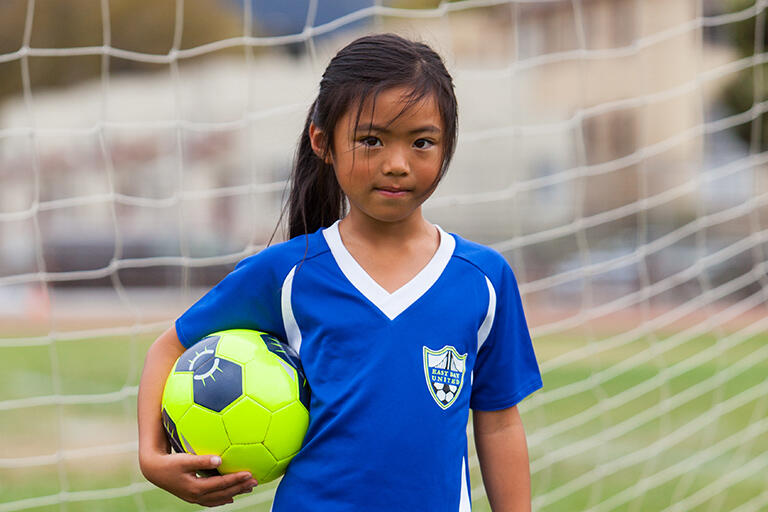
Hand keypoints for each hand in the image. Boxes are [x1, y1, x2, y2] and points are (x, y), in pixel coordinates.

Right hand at [140, 452, 257, 506]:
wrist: (154, 470)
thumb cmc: (169, 462)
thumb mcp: (184, 459)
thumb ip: (202, 460)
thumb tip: (220, 459)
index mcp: (196, 487)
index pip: (222, 485)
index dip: (236, 480)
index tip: (250, 474)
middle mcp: (197, 496)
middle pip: (224, 494)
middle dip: (240, 487)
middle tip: (255, 481)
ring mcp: (194, 498)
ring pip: (219, 498)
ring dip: (234, 493)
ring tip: (248, 488)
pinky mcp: (192, 496)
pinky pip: (212, 500)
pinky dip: (223, 498)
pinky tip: (230, 496)